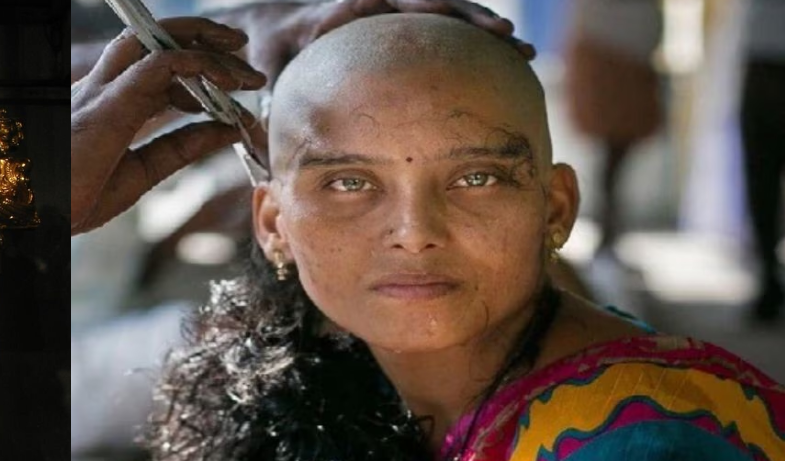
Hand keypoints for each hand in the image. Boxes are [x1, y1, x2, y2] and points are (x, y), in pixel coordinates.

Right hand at [71, 17, 266, 235]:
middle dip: (203, 41)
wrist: (25, 219)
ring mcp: (101, 92)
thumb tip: (227, 131)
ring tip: (243, 63)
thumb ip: (179, 150)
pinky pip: (157, 65)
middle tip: (244, 57)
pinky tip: (224, 79)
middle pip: (154, 43)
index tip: (233, 93)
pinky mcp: (107, 103)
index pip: (156, 72)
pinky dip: (196, 66)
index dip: (198, 76)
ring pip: (156, 42)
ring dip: (204, 44)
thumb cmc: (68, 203)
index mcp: (104, 107)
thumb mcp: (139, 176)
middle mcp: (100, 89)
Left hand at [215, 0, 532, 81]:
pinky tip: (506, 60)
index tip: (446, 23)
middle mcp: (377, 0)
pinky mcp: (406, 22)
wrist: (278, 26)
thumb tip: (264, 124)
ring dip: (484, 27)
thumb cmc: (274, 45)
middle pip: (432, 1)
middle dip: (470, 16)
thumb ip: (272, 88)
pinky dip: (474, 41)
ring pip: (448, 12)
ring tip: (520, 49)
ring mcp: (395, 9)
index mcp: (346, 8)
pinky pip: (446, 27)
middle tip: (505, 35)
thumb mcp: (270, 59)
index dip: (416, 8)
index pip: (381, 1)